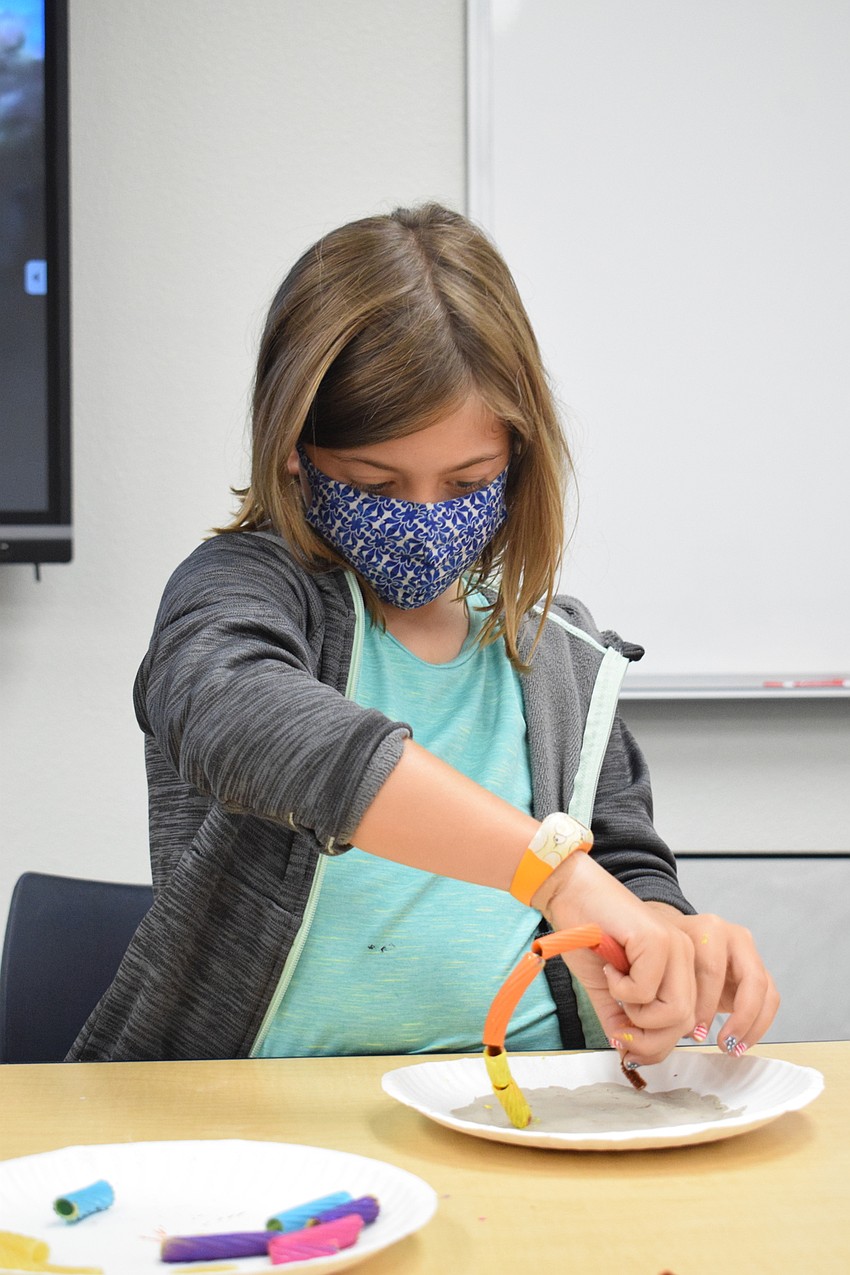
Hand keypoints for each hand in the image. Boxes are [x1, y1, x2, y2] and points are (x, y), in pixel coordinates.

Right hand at [534, 854, 696, 1067]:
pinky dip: (621, 990)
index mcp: (680, 967)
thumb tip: (629, 1054)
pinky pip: (647, 990)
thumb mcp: (607, 989)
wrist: (568, 893)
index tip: (625, 1040)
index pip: (685, 1024)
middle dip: (647, 1038)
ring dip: (636, 1013)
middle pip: (683, 1023)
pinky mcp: (657, 940)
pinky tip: (609, 967)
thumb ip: (622, 1021)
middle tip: (619, 1026)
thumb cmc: (585, 934)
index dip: (655, 1045)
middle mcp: (685, 956)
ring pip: (674, 1012)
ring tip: (615, 986)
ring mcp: (674, 946)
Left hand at [648, 903, 779, 1054]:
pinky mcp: (760, 972)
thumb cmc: (668, 953)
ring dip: (752, 1025)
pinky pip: (770, 1001)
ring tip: (732, 1047)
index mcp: (707, 929)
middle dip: (739, 1018)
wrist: (677, 941)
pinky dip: (758, 1025)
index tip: (693, 1032)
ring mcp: (750, 954)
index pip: (714, 970)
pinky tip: (739, 1042)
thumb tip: (679, 1030)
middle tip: (722, 1043)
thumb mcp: (663, 962)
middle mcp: (734, 937)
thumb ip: (669, 988)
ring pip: (766, 992)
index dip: (705, 1005)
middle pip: (751, 979)